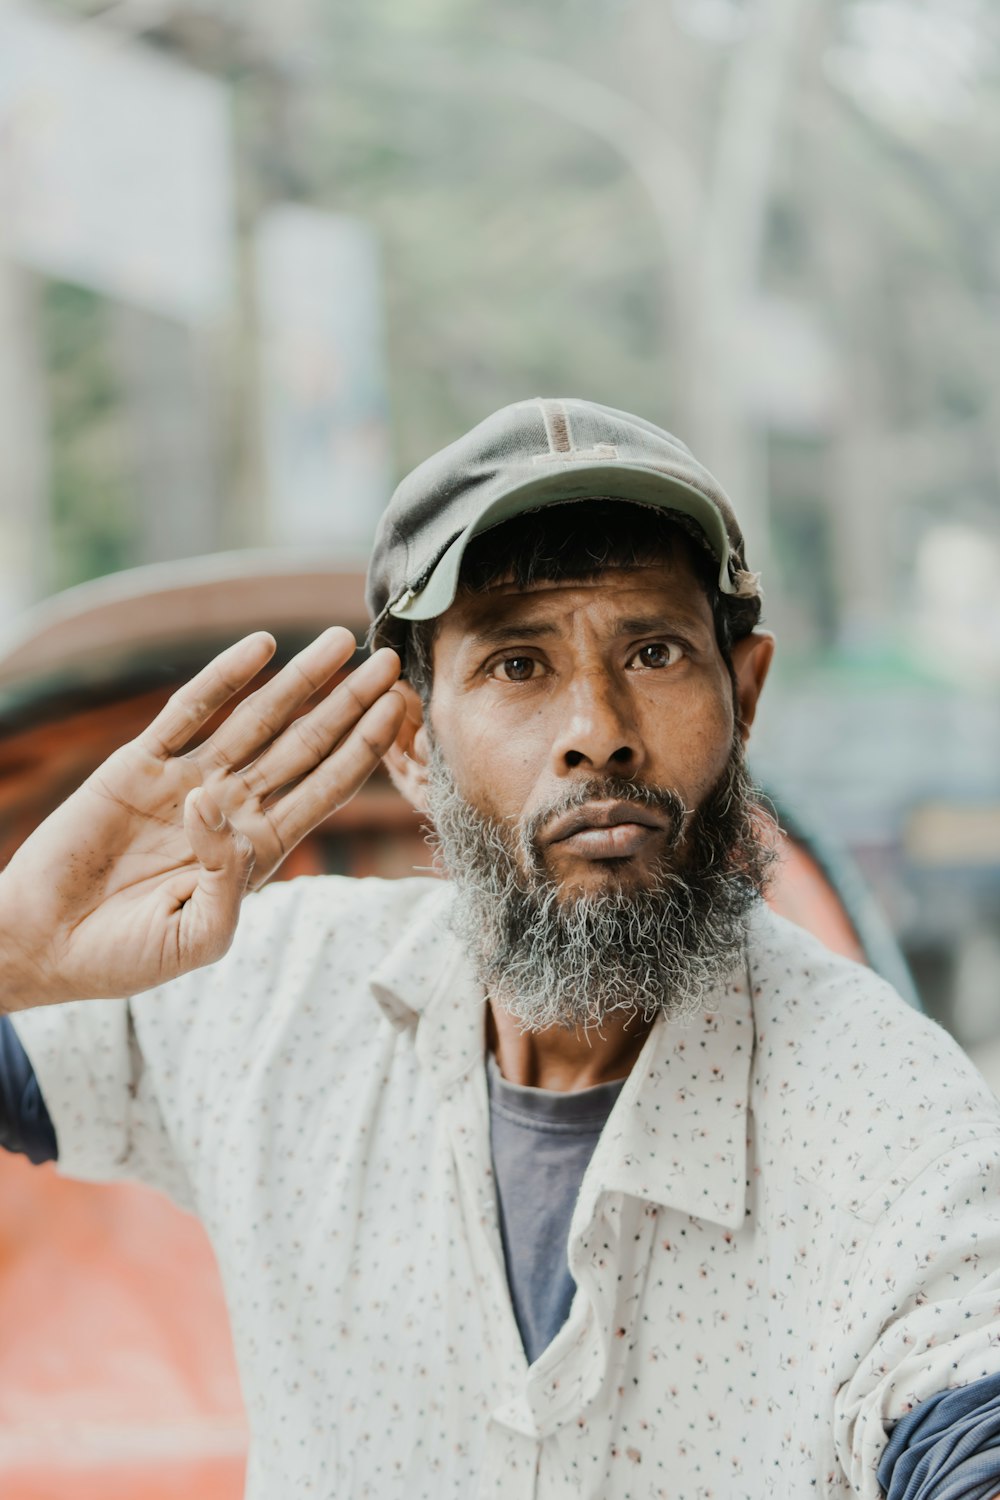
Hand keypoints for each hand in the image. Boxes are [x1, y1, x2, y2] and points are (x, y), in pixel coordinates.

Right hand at [0, 628, 405, 1009]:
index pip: (326, 789)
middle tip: (388, 661)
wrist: (43, 946)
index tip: (399, 711)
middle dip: (348, 704)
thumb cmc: (124, 956)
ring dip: (301, 680)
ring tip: (342, 641)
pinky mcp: (140, 765)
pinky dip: (224, 676)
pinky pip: (189, 710)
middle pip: (305, 745)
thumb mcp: (196, 939)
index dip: (363, 749)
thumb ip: (225, 882)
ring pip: (258, 719)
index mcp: (257, 851)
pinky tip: (261, 646)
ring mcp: (188, 780)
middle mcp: (232, 808)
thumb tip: (215, 805)